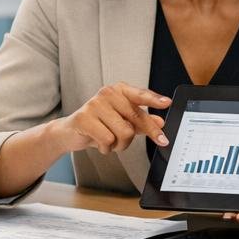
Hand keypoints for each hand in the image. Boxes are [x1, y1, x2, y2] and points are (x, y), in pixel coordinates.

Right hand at [52, 83, 171, 155]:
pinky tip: (101, 144)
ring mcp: (94, 105)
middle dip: (149, 132)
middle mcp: (107, 93)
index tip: (167, 103)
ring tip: (112, 142)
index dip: (154, 99)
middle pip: (136, 117)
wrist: (70, 132)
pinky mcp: (84, 118)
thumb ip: (142, 121)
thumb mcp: (123, 121)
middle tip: (161, 141)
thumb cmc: (99, 124)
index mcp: (119, 90)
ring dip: (121, 144)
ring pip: (124, 132)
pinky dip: (108, 148)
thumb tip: (160, 122)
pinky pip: (108, 140)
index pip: (140, 94)